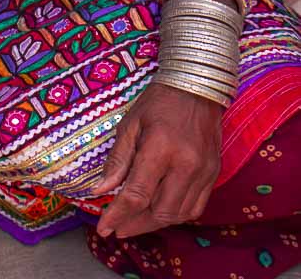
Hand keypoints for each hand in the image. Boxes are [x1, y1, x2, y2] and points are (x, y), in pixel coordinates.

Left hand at [93, 82, 222, 239]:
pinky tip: (160, 212)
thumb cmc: (159, 102)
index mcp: (160, 148)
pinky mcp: (214, 173)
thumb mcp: (130, 124)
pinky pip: (195, 207)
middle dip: (135, 224)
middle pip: (159, 211)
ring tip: (135, 223)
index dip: (117, 215)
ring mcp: (204, 171)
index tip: (104, 228)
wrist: (197, 86)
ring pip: (178, 214)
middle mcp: (186, 164)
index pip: (137, 194)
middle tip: (118, 227)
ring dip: (155, 223)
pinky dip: (176, 215)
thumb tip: (101, 191)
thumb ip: (117, 160)